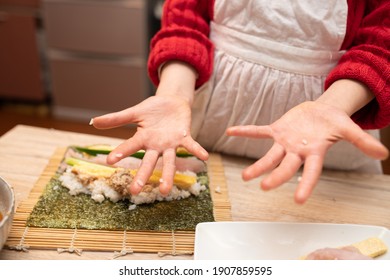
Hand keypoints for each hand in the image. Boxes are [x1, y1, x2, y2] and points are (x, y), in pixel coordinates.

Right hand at [91, 95, 207, 194]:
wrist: (173, 102)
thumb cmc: (153, 110)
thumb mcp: (135, 112)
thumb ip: (117, 119)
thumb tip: (93, 122)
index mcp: (143, 138)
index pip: (129, 147)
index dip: (121, 153)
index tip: (109, 161)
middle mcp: (156, 145)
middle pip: (149, 162)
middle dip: (143, 176)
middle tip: (135, 191)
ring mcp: (171, 143)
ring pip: (169, 162)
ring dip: (168, 175)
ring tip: (165, 190)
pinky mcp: (184, 137)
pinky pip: (191, 146)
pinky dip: (197, 151)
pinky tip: (205, 157)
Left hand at [226, 101, 388, 202]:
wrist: (321, 112)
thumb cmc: (335, 123)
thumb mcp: (349, 129)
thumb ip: (362, 141)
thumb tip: (383, 154)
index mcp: (315, 153)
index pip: (311, 172)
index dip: (305, 184)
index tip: (298, 200)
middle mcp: (297, 151)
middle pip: (286, 166)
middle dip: (276, 176)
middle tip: (264, 187)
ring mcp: (285, 142)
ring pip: (269, 155)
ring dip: (258, 165)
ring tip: (245, 177)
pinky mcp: (277, 130)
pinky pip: (259, 130)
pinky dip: (246, 131)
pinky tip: (230, 131)